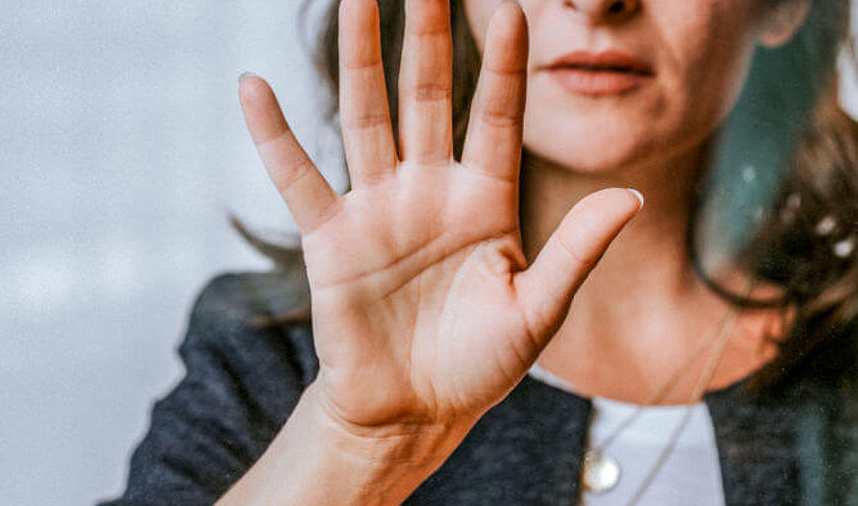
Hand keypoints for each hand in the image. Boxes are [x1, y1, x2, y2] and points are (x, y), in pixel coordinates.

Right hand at [238, 0, 641, 434]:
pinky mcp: (331, 240)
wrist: (414, 411)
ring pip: (367, 117)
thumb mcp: (538, 312)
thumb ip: (575, 251)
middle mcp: (430, 192)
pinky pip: (298, 179)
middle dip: (429, 36)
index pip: (497, 118)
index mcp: (486, 203)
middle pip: (428, 97)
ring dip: (361, 58)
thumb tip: (630, 196)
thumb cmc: (479, 365)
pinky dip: (275, 136)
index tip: (513, 8)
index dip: (505, 66)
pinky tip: (253, 85)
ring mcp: (378, 210)